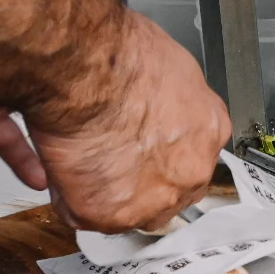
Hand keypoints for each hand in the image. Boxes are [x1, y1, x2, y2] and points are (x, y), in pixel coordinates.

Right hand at [26, 12, 230, 232]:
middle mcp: (192, 169)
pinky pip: (85, 215)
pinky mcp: (112, 214)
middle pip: (168, 192)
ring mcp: (156, 197)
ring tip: (83, 162)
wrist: (88, 70)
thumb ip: (174, 104)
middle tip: (110, 160)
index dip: (161, 159)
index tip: (143, 153)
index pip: (190, 160)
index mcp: (209, 130)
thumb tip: (159, 109)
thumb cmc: (121, 57)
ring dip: (107, 195)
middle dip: (140, 183)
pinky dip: (69, 198)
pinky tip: (65, 167)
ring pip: (130, 211)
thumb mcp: (174, 70)